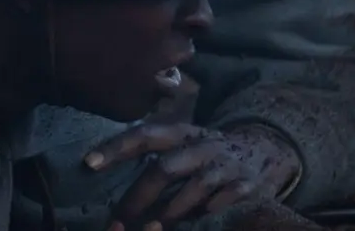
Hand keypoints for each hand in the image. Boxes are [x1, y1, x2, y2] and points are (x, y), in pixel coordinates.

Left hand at [85, 123, 301, 230]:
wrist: (266, 149)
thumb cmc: (210, 154)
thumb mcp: (185, 147)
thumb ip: (156, 161)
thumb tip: (114, 183)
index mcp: (183, 133)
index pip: (145, 134)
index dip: (117, 147)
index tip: (89, 163)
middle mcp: (203, 144)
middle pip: (164, 167)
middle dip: (138, 196)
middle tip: (119, 219)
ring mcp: (226, 165)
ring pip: (192, 189)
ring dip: (169, 212)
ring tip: (149, 227)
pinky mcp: (245, 185)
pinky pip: (220, 202)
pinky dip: (204, 213)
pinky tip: (194, 221)